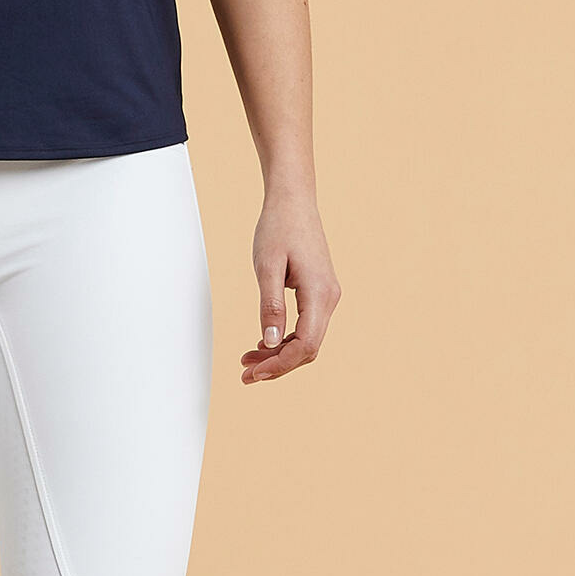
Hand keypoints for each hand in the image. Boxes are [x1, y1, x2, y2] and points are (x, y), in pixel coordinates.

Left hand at [241, 190, 338, 383]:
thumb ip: (270, 305)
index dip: (280, 364)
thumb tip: (271, 341)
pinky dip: (285, 338)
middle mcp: (329, 298)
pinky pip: (306, 326)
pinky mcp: (318, 292)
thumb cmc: (279, 228)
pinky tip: (264, 342)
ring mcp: (326, 295)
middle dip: (278, 365)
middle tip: (246, 374)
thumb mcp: (267, 267)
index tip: (253, 373)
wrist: (293, 201)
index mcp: (319, 294)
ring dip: (280, 354)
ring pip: (307, 339)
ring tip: (248, 361)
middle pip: (308, 348)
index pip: (306, 345)